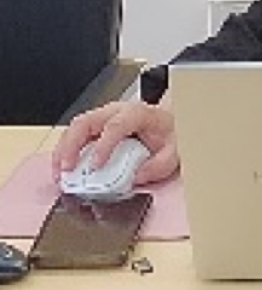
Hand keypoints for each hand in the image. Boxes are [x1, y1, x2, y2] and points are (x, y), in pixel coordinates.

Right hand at [51, 101, 181, 188]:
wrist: (170, 123)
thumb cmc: (170, 133)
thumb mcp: (175, 150)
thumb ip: (159, 165)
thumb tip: (136, 178)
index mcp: (137, 113)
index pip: (116, 126)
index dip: (104, 146)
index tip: (97, 165)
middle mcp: (115, 112)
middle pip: (84, 123)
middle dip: (70, 146)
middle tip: (66, 169)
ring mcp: (102, 118)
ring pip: (74, 129)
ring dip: (62, 152)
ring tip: (59, 174)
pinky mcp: (95, 129)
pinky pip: (74, 138)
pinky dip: (65, 154)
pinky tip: (63, 170)